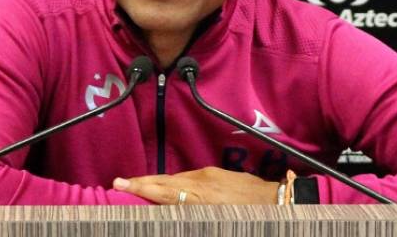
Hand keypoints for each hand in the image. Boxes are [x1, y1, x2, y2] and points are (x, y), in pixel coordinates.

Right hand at [113, 166, 279, 204]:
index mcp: (200, 197)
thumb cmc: (249, 219)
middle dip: (142, 182)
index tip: (120, 184)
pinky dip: (174, 182)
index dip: (141, 188)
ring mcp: (209, 174)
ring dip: (157, 183)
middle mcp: (202, 181)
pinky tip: (167, 187)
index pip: (163, 191)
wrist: (276, 201)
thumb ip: (193, 217)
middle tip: (119, 182)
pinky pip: (189, 178)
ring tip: (137, 185)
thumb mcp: (220, 222)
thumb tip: (173, 214)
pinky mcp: (216, 172)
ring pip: (177, 178)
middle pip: (165, 181)